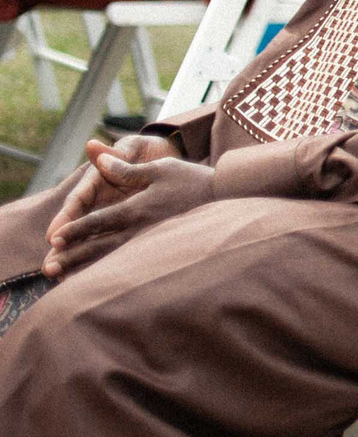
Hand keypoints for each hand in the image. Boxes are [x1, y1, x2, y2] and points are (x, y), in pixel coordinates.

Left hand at [43, 138, 213, 277]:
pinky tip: (95, 279)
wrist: (228, 200)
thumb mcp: (161, 168)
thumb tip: (99, 158)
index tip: (54, 238)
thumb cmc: (194, 182)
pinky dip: (107, 272)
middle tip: (49, 267)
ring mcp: (151, 243)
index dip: (75, 229)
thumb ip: (127, 169)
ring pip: (112, 259)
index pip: (100, 221)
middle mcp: (141, 231)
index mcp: (138, 210)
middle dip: (72, 257)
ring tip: (63, 278)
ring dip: (85, 268)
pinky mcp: (160, 250)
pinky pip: (128, 264)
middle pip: (100, 247)